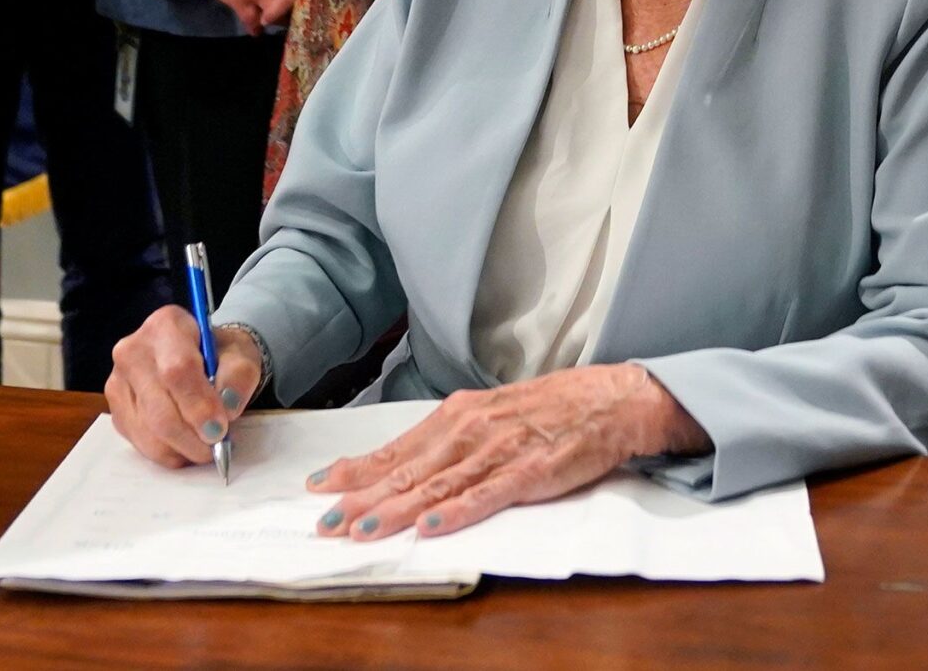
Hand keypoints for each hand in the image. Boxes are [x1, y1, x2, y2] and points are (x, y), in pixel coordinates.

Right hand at [105, 306, 264, 467]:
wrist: (198, 358)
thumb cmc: (219, 354)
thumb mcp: (241, 355)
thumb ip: (239, 376)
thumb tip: (227, 408)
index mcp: (165, 326)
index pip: (177, 370)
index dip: (199, 405)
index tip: (220, 429)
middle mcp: (132, 351)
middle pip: (159, 409)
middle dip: (192, 436)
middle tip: (216, 447)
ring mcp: (118, 382)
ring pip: (148, 432)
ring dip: (181, 449)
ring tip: (205, 447)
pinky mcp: (116, 411)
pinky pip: (140, 443)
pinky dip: (168, 453)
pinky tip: (186, 445)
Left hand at [308, 364, 708, 541]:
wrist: (609, 398)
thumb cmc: (547, 410)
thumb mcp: (489, 415)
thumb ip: (448, 441)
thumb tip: (401, 465)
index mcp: (458, 414)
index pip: (397, 448)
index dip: (356, 470)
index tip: (318, 487)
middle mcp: (471, 429)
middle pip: (407, 470)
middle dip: (362, 497)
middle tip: (325, 522)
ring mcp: (499, 451)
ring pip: (437, 485)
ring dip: (396, 510)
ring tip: (362, 529)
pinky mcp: (530, 472)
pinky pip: (486, 494)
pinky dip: (455, 511)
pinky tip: (430, 526)